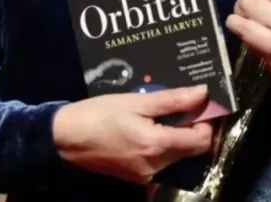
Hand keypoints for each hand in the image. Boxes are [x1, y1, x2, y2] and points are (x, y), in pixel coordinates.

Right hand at [52, 85, 213, 183]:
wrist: (64, 138)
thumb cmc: (99, 115)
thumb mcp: (136, 102)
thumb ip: (172, 99)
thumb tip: (203, 93)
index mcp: (157, 146)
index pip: (201, 140)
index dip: (206, 121)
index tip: (201, 104)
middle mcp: (155, 166)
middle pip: (190, 149)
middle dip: (191, 128)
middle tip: (181, 104)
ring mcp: (144, 175)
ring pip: (175, 155)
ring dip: (175, 136)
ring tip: (159, 113)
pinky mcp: (134, 177)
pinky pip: (158, 160)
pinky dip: (160, 144)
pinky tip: (146, 127)